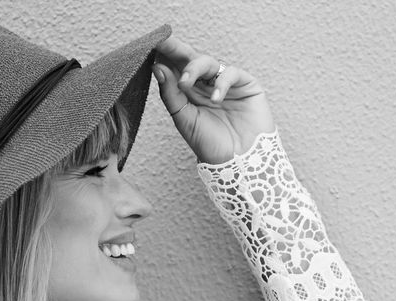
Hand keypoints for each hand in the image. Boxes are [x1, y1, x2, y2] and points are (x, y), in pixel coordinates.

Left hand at [152, 35, 274, 163]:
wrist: (239, 164)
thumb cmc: (211, 145)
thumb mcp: (184, 119)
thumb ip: (171, 94)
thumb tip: (157, 67)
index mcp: (189, 92)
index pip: (175, 68)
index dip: (164, 55)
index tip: (149, 45)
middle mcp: (206, 84)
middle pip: (189, 59)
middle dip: (175, 49)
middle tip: (163, 41)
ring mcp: (226, 83)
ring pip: (208, 62)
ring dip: (194, 69)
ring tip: (185, 83)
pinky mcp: (246, 85)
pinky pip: (231, 73)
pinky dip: (221, 83)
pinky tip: (215, 99)